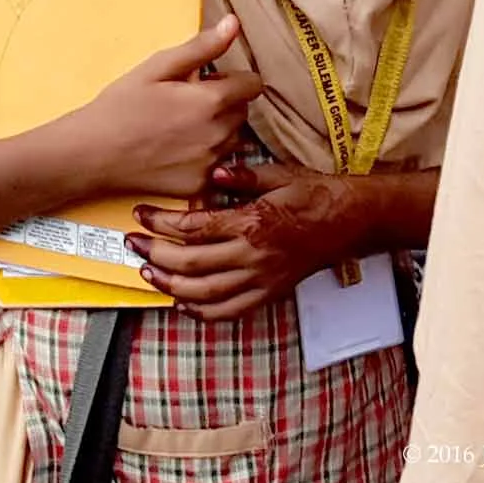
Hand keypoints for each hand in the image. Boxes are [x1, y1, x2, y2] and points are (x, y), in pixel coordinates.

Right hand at [82, 15, 261, 198]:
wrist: (91, 154)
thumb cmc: (121, 106)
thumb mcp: (157, 67)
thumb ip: (202, 47)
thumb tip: (234, 24)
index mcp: (212, 101)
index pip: (253, 85)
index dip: (234, 79)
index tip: (210, 81)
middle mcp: (219, 134)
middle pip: (243, 112)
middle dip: (225, 103)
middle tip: (187, 102)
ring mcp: (210, 164)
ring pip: (232, 139)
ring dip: (218, 130)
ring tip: (180, 127)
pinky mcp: (199, 186)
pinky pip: (216, 166)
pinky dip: (204, 157)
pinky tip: (175, 151)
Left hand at [128, 161, 364, 320]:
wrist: (351, 221)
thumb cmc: (315, 193)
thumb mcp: (279, 174)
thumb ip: (243, 175)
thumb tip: (211, 171)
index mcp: (253, 222)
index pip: (194, 227)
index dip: (161, 222)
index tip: (141, 214)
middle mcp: (254, 255)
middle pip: (191, 262)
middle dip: (155, 254)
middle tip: (132, 244)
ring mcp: (261, 279)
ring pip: (204, 293)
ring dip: (170, 284)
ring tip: (148, 271)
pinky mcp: (268, 293)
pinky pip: (228, 312)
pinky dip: (200, 312)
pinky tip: (182, 301)